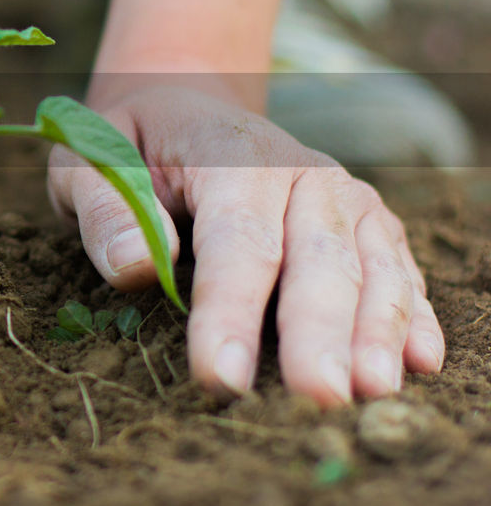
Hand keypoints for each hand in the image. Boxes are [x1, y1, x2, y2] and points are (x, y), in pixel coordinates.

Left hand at [47, 82, 443, 405]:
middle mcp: (300, 171)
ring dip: (375, 330)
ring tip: (371, 392)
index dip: (230, 311)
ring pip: (369, 265)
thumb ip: (105, 208)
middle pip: (316, 260)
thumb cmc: (126, 145)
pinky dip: (411, 311)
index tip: (221, 376)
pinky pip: (396, 266)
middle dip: (317, 334)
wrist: (180, 104)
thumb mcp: (87, 159)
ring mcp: (339, 195)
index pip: (235, 240)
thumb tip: (134, 269)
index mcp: (229, 154)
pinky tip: (419, 360)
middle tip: (318, 401)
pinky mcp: (362, 220)